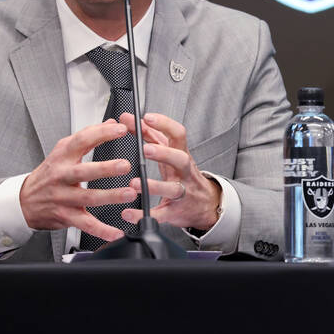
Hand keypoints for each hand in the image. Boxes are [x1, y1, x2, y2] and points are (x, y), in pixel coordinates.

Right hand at [19, 120, 137, 241]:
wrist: (25, 201)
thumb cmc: (49, 175)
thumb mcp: (64, 152)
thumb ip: (88, 137)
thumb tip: (110, 123)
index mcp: (63, 157)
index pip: (81, 141)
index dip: (100, 134)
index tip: (120, 129)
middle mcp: (62, 176)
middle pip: (83, 171)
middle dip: (105, 168)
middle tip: (125, 165)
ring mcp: (63, 197)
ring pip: (88, 198)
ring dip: (110, 196)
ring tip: (129, 193)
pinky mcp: (66, 216)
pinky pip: (86, 224)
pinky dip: (102, 230)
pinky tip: (117, 232)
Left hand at [119, 112, 221, 229]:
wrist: (206, 204)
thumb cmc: (183, 175)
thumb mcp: (170, 153)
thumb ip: (149, 135)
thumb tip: (127, 118)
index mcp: (181, 155)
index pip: (178, 135)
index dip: (165, 124)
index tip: (147, 117)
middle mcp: (184, 172)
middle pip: (181, 159)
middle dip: (164, 153)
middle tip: (146, 149)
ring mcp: (182, 192)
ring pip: (172, 189)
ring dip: (154, 186)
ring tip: (134, 184)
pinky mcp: (175, 212)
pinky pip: (160, 214)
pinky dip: (144, 215)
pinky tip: (129, 213)